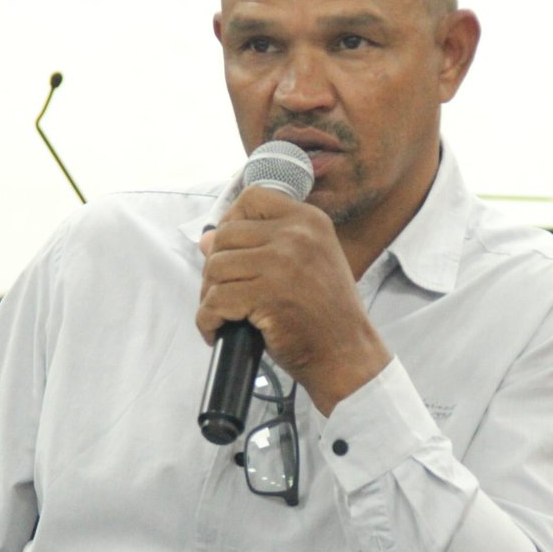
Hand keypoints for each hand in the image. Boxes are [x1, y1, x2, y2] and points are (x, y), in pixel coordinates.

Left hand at [197, 186, 390, 413]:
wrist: (347, 354)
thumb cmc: (325, 313)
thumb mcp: (307, 263)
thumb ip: (263, 245)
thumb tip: (205, 240)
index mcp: (309, 220)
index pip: (252, 197)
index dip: (231, 220)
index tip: (230, 249)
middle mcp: (297, 234)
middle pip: (225, 235)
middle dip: (214, 267)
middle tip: (224, 294)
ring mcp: (282, 264)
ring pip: (215, 267)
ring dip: (210, 295)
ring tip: (223, 314)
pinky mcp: (266, 295)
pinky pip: (215, 301)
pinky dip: (208, 320)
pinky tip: (218, 331)